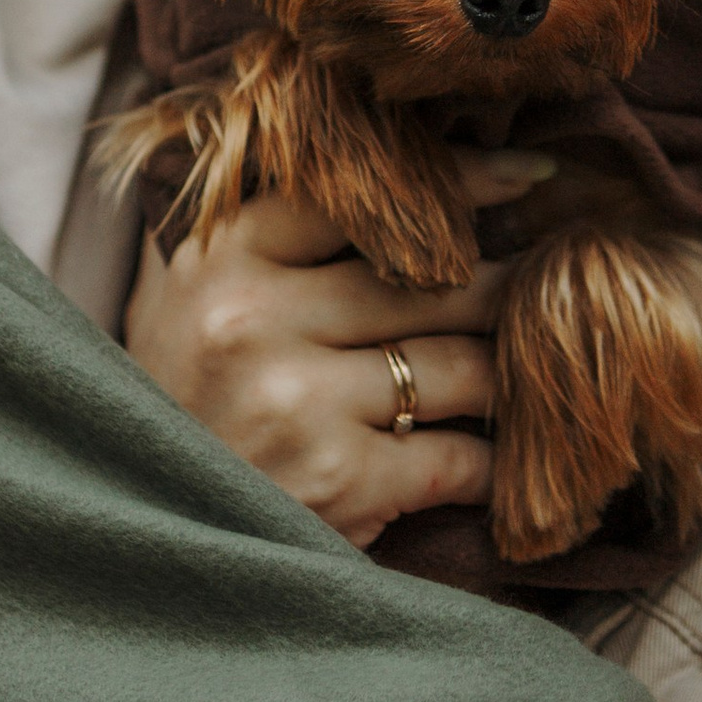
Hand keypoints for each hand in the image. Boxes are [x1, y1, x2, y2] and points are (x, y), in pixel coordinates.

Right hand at [123, 155, 550, 544]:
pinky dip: (493, 464)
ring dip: (507, 374)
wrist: (148, 538)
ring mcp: (296, 402)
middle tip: (554, 285)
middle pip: (433, 281)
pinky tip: (504, 463)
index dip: (459, 179)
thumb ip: (274, 230)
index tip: (530, 174)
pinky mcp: (336, 483)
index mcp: (225, 254)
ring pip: (459, 365)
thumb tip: (402, 163)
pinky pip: (458, 457)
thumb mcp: (194, 295)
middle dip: (505, 287)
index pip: (362, 193)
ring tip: (535, 371)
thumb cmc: (184, 402)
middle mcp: (255, 318)